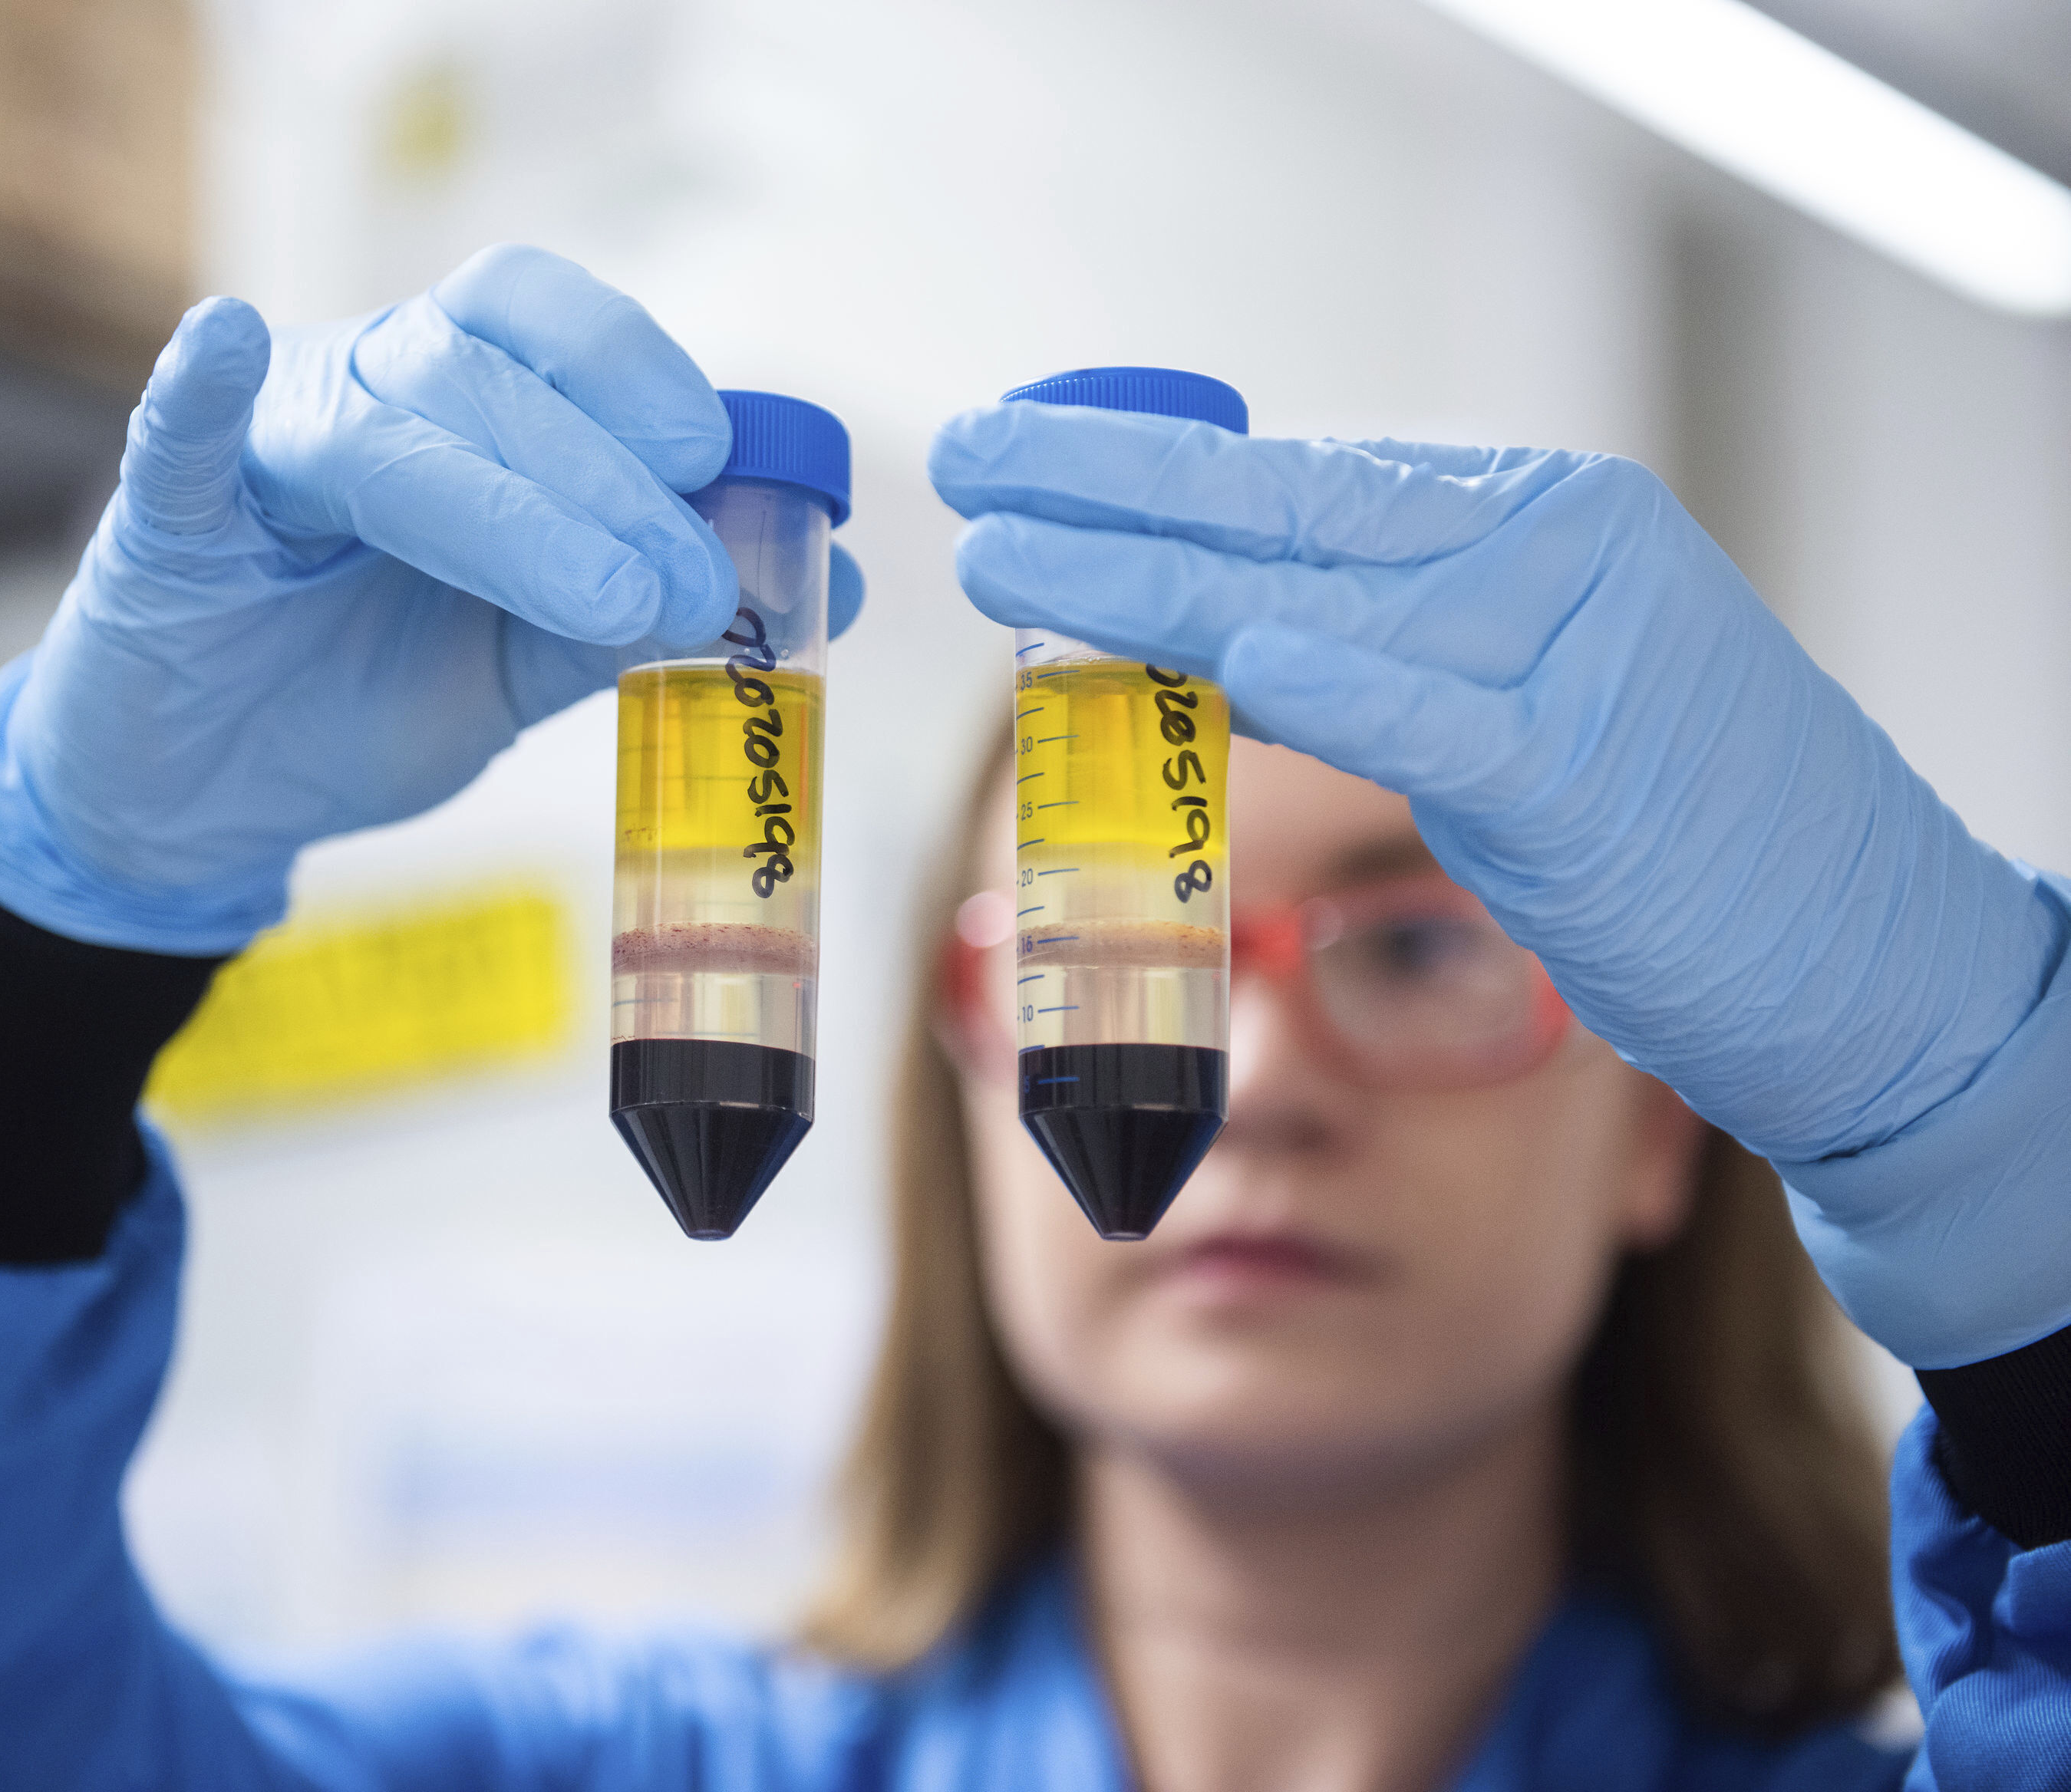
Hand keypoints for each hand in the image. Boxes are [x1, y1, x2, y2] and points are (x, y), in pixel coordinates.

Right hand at [0, 245, 861, 955]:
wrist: (213, 797)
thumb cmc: (361, 693)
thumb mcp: (523, 660)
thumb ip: (642, 614)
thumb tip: (823, 582)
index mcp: (453, 402)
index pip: (547, 328)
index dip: (641, 379)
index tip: (722, 471)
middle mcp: (361, 389)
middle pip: (485, 374)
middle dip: (606, 479)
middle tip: (694, 587)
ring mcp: (262, 449)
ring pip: (383, 427)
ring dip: (509, 504)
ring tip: (609, 598)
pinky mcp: (167, 522)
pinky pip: (177, 441)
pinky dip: (201, 394)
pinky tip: (226, 343)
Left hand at [934, 406, 2063, 1358]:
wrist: (1870, 961)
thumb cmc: (1686, 841)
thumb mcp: (1534, 706)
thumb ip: (1403, 651)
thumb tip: (1233, 630)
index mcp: (1545, 523)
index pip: (1317, 475)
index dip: (1160, 468)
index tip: (1034, 452)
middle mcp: (1560, 552)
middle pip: (1293, 505)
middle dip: (1114, 483)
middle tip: (973, 455)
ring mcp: (1578, 653)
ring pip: (1320, 592)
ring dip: (1146, 572)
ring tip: (1004, 547)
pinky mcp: (1584, 774)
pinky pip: (1428, 714)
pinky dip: (1321, 681)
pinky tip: (1211, 652)